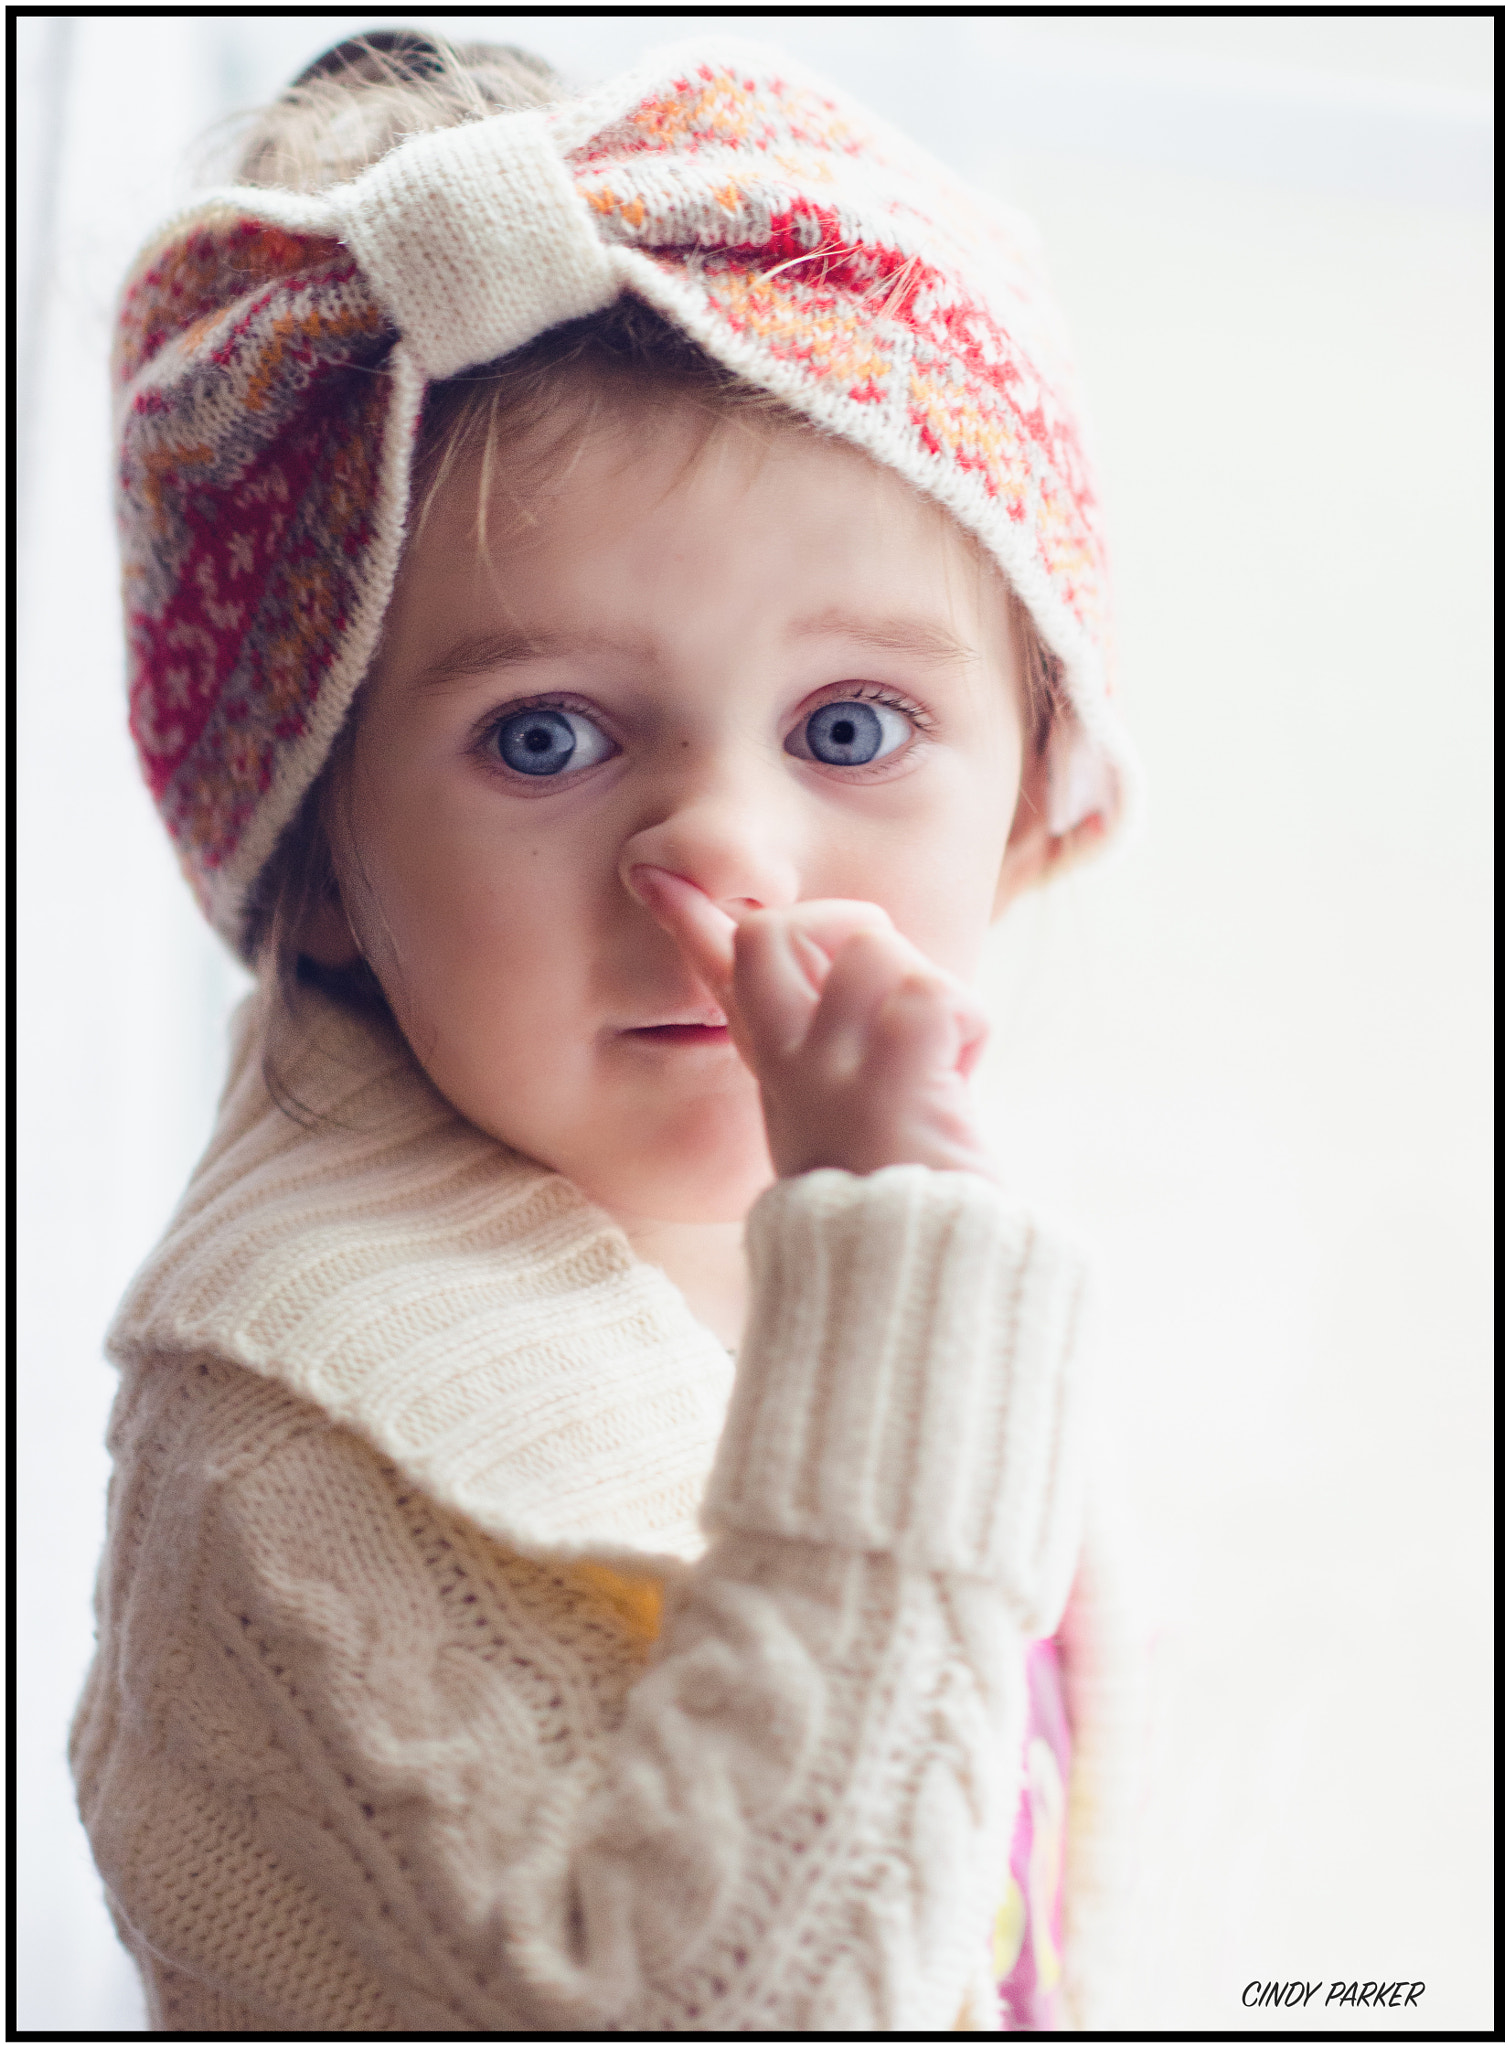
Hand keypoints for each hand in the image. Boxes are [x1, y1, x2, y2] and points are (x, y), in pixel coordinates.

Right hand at [629, 867, 999, 1182]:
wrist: (915, 1284)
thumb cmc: (894, 1206)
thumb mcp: (834, 1121)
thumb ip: (810, 1056)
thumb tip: (778, 1006)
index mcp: (777, 1072)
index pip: (718, 977)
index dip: (688, 919)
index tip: (654, 874)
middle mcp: (788, 1067)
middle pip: (771, 931)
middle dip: (844, 925)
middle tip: (891, 996)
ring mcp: (831, 1070)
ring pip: (875, 947)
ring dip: (930, 990)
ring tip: (937, 1065)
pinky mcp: (890, 1079)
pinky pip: (935, 994)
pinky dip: (971, 1030)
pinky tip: (960, 1084)